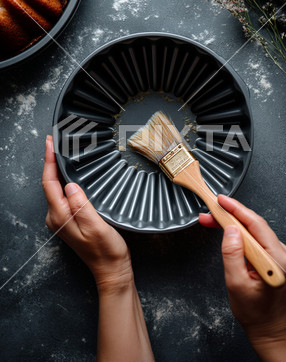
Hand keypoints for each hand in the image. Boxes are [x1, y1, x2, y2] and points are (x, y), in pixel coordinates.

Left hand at [42, 136, 153, 360]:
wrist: (111, 269)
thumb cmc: (106, 250)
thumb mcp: (95, 226)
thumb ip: (81, 205)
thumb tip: (69, 184)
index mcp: (60, 216)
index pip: (50, 183)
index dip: (49, 161)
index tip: (50, 143)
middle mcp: (56, 217)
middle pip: (50, 184)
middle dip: (51, 162)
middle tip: (56, 142)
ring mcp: (62, 219)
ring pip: (56, 189)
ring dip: (58, 170)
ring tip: (62, 152)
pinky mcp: (70, 220)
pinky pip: (64, 195)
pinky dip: (65, 180)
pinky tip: (72, 173)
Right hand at [199, 195, 285, 361]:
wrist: (269, 329)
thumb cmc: (254, 313)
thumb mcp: (236, 283)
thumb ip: (232, 254)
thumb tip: (230, 229)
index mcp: (277, 261)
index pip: (256, 225)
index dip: (236, 210)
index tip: (221, 201)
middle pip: (255, 225)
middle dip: (230, 217)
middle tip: (210, 214)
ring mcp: (285, 256)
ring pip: (256, 231)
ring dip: (234, 226)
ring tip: (214, 222)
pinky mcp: (279, 257)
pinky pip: (259, 239)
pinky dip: (243, 234)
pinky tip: (229, 232)